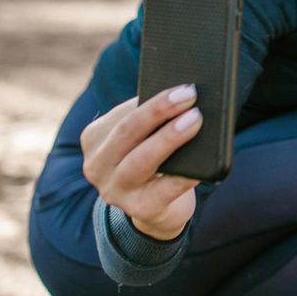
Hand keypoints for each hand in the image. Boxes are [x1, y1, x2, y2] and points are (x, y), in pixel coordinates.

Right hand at [80, 85, 202, 240]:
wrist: (155, 209)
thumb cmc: (154, 160)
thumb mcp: (143, 138)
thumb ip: (153, 121)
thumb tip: (184, 96)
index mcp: (95, 138)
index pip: (122, 113)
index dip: (153, 99)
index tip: (181, 87)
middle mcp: (97, 165)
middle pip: (127, 131)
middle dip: (159, 110)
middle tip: (189, 95)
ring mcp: (114, 190)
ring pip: (141, 160)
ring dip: (169, 137)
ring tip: (195, 120)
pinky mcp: (139, 209)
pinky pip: (165, 190)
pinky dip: (184, 175)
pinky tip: (201, 165)